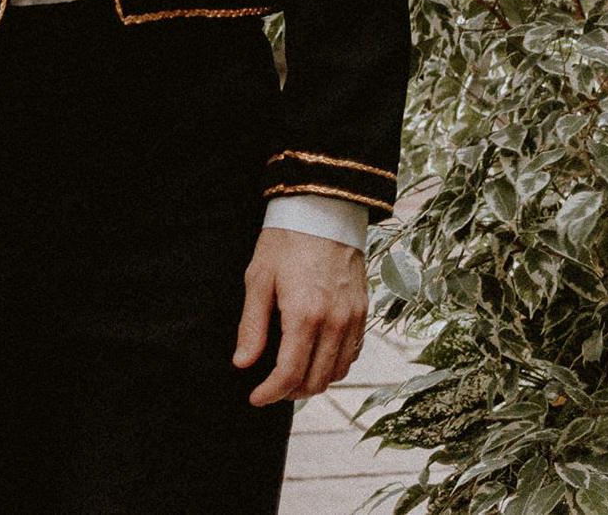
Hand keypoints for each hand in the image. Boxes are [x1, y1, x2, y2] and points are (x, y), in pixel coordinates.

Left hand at [233, 225, 366, 406]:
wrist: (323, 210)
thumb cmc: (285, 241)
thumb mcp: (258, 279)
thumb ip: (251, 326)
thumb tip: (243, 363)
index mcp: (305, 315)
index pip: (290, 373)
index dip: (270, 392)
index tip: (255, 398)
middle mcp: (336, 322)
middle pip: (316, 380)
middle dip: (290, 392)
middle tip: (269, 388)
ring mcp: (354, 318)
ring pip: (337, 372)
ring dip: (313, 382)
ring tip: (290, 377)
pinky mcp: (364, 312)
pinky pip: (353, 354)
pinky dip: (334, 365)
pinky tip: (315, 358)